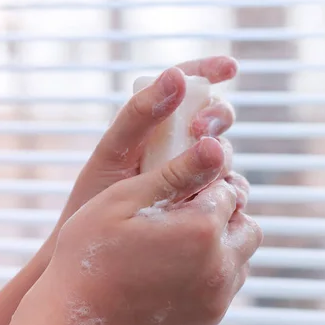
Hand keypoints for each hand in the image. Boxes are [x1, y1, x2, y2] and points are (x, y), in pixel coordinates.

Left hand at [38, 56, 239, 262]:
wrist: (93, 256)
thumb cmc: (94, 200)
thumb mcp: (113, 152)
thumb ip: (139, 115)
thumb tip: (176, 75)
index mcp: (154, 125)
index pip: (188, 86)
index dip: (211, 71)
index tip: (231, 67)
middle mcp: (177, 146)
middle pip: (214, 119)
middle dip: (217, 118)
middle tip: (201, 130)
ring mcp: (192, 175)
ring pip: (225, 156)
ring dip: (224, 158)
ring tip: (208, 172)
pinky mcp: (202, 203)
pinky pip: (228, 190)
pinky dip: (230, 190)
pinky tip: (222, 199)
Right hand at [39, 137, 261, 324]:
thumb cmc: (89, 254)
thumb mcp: (124, 199)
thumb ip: (176, 172)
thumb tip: (217, 146)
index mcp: (201, 229)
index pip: (228, 190)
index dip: (205, 185)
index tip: (179, 193)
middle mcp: (219, 265)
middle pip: (245, 223)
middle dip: (224, 214)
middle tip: (186, 215)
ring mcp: (217, 298)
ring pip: (243, 255)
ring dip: (223, 243)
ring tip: (183, 243)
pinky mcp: (210, 320)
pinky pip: (229, 286)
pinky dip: (215, 272)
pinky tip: (179, 270)